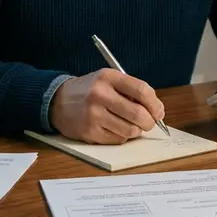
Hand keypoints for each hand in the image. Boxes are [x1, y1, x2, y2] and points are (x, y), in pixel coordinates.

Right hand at [49, 69, 165, 143]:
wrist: (58, 102)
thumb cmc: (90, 91)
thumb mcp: (108, 80)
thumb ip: (132, 91)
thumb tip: (157, 111)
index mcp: (108, 77)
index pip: (141, 90)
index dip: (155, 104)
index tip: (159, 112)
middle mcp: (100, 95)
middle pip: (138, 114)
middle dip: (149, 122)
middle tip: (149, 123)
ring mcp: (94, 115)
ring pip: (130, 130)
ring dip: (136, 131)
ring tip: (130, 124)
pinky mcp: (90, 132)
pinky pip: (118, 139)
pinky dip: (122, 136)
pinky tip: (114, 128)